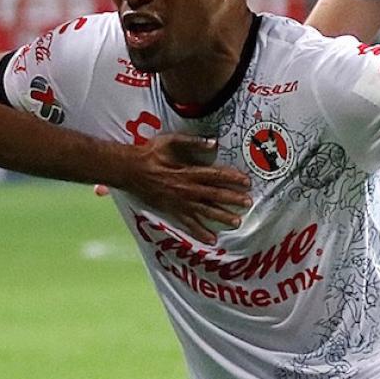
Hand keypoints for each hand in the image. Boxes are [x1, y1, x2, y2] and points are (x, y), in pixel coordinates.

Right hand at [121, 134, 252, 244]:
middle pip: (214, 195)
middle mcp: (187, 189)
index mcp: (189, 171)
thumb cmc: (150, 153)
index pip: (215, 176)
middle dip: (233, 199)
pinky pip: (188, 224)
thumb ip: (192, 142)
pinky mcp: (172, 211)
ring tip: (236, 222)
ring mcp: (180, 202)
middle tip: (248, 203)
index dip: (232, 179)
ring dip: (222, 217)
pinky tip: (211, 239)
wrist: (130, 170)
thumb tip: (213, 143)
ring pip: (205, 211)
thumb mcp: (170, 141)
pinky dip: (200, 232)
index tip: (246, 182)